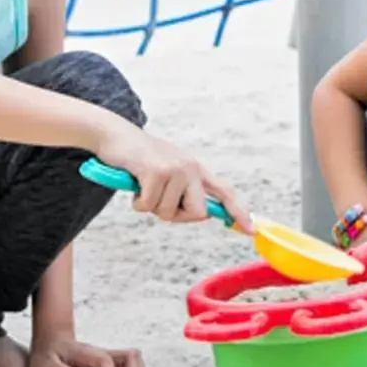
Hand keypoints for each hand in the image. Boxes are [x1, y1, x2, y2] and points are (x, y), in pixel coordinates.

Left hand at [29, 329, 145, 366]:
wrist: (51, 340)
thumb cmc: (47, 354)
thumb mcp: (45, 365)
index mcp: (86, 354)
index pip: (106, 362)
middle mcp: (101, 353)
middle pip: (131, 355)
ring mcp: (107, 357)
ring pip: (135, 359)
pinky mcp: (108, 363)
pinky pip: (130, 366)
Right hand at [103, 125, 250, 229]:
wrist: (116, 136)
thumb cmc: (141, 160)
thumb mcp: (169, 173)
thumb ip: (185, 191)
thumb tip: (201, 214)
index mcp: (196, 169)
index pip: (224, 192)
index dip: (238, 211)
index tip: (250, 230)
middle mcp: (191, 168)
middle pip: (198, 213)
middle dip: (176, 215)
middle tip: (158, 199)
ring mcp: (175, 168)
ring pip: (168, 213)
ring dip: (151, 206)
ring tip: (144, 185)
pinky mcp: (156, 172)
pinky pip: (148, 206)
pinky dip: (138, 202)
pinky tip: (135, 183)